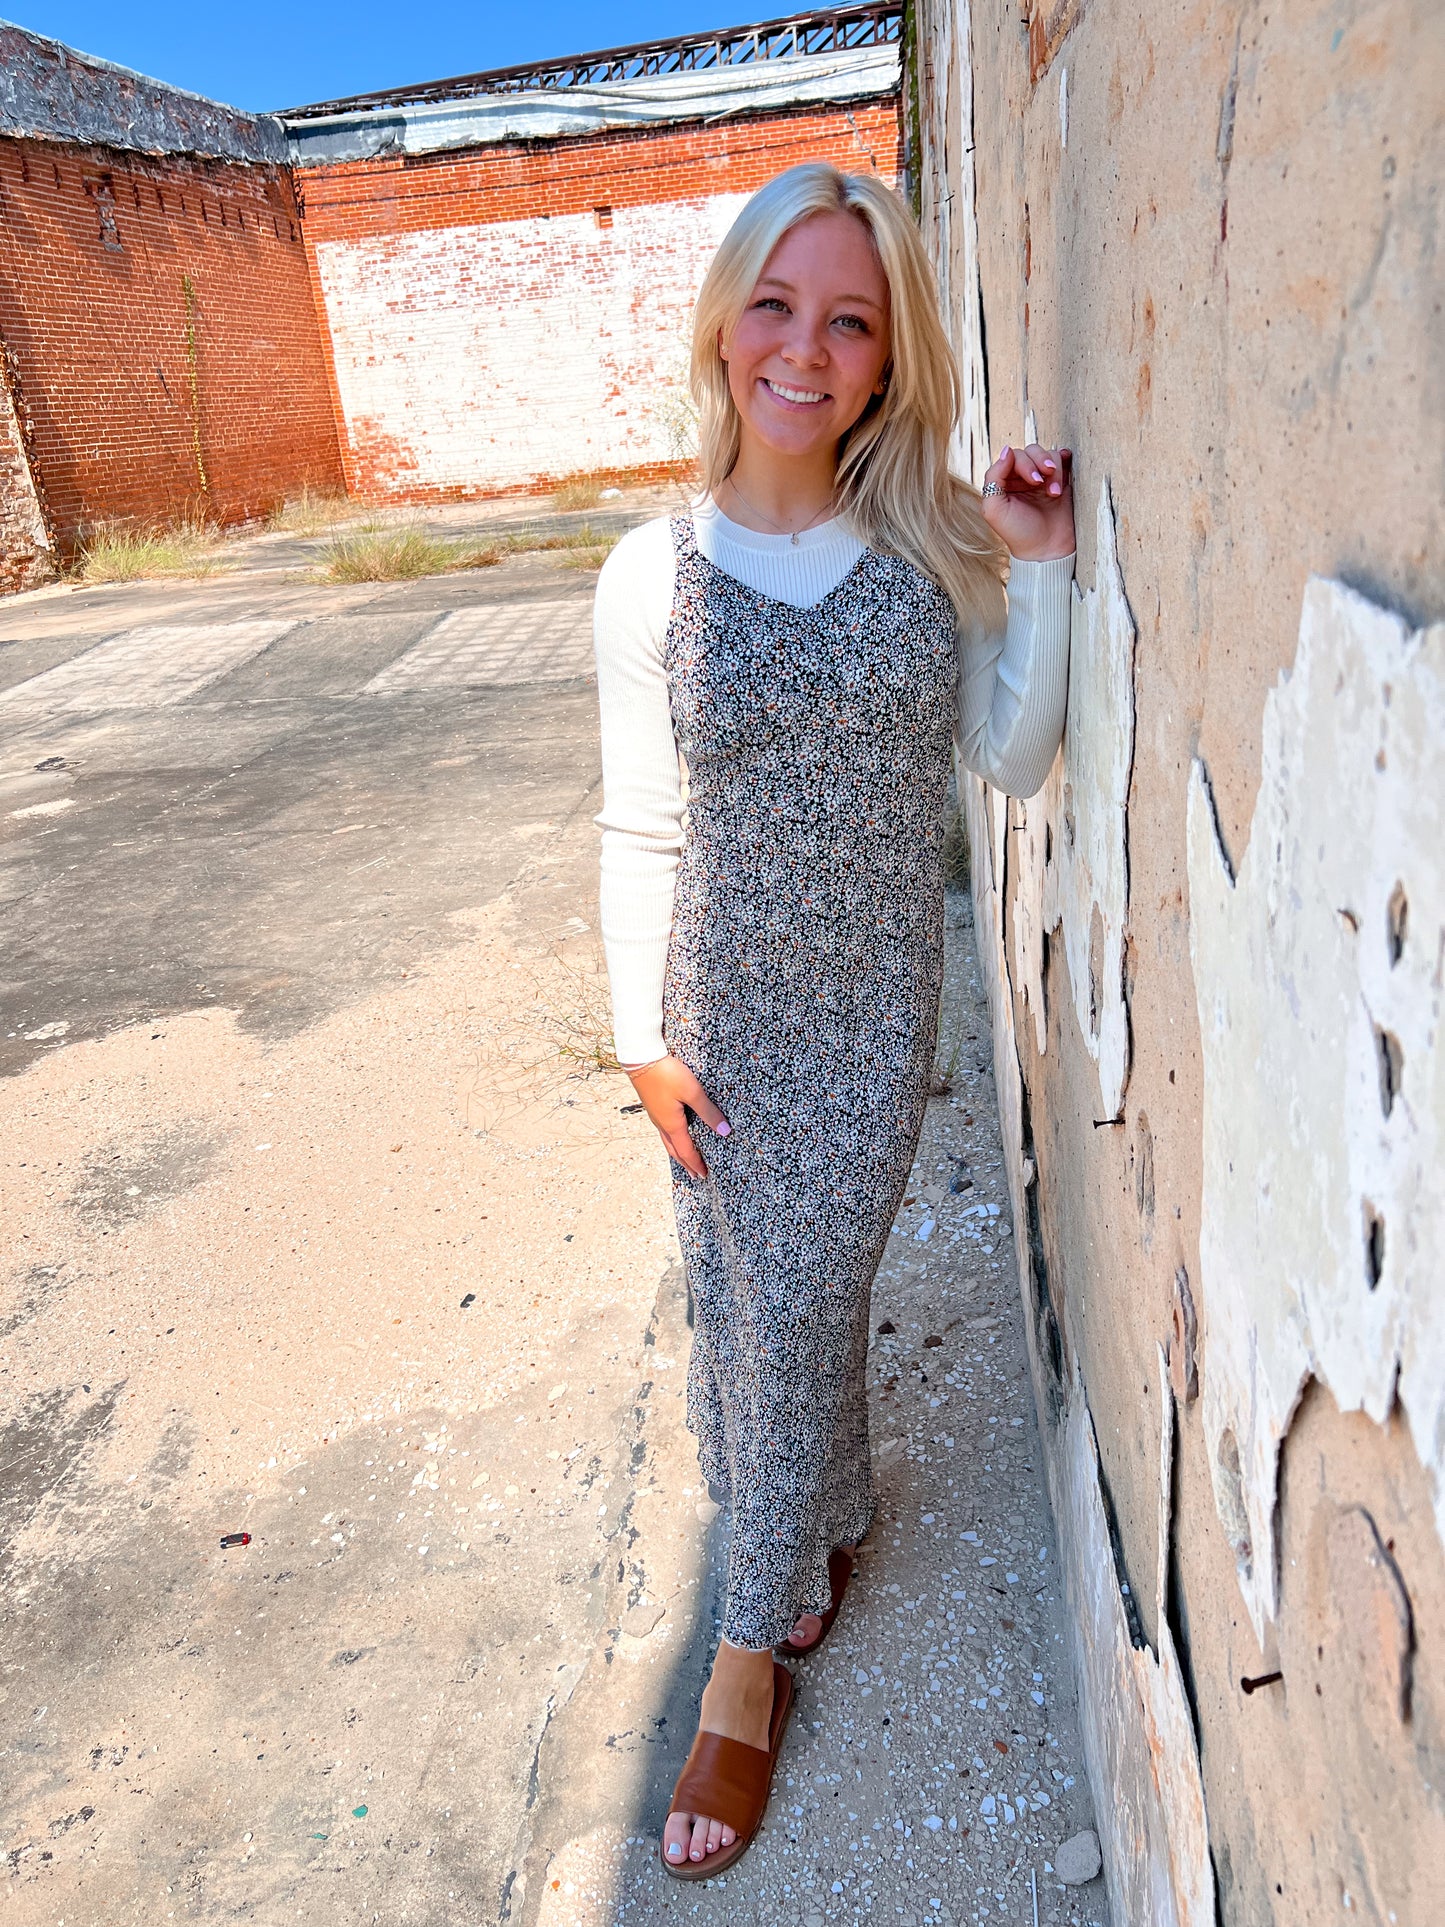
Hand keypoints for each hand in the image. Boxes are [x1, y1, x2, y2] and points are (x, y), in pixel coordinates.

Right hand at [625, 1055, 729, 1178]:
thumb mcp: (692, 1092)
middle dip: (686, 1164)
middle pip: (675, 1151)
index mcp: (672, 1124)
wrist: (640, 1059)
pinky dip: (672, 1140)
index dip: (696, 1164)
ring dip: (678, 1153)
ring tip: (685, 1160)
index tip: (704, 1175)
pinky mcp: (653, 1106)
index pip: (686, 1151)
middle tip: (695, 1175)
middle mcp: (662, 1124)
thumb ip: (708, 1111)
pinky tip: (674, 1133)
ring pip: (667, 1141)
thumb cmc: (667, 1074)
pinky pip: (664, 1130)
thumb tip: (724, 1131)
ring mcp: (655, 1115)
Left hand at [980, 442, 1075, 561]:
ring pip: (1049, 455)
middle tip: (1042, 482)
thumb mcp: (994, 509)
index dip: (1023, 464)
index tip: (1033, 481)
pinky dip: (1064, 463)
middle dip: (1039, 463)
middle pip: (1031, 451)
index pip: (1013, 457)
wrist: (1047, 550)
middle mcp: (1022, 478)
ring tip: (1054, 493)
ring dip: (1054, 470)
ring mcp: (1043, 479)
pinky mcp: (1061, 482)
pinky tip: (1064, 475)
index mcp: (1005, 482)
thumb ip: (993, 477)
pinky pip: (1063, 460)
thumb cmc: (1018, 533)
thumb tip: (1007, 450)